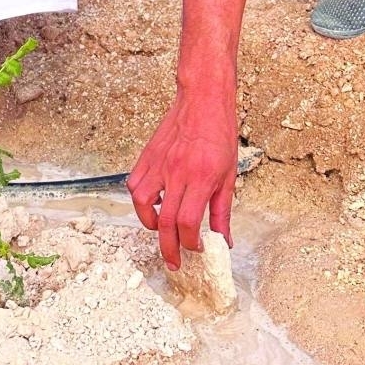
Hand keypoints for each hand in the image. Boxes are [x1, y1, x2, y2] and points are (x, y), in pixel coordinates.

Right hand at [127, 92, 237, 269]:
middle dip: (169, 249)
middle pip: (165, 221)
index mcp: (201, 177)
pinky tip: (154, 203)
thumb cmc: (219, 134)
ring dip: (150, 224)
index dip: (191, 243)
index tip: (198, 250)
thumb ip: (223, 211)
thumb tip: (225, 240)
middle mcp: (176, 172)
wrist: (203, 100)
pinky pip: (135, 184)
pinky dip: (140, 200)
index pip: (188, 222)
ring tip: (162, 230)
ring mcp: (159, 163)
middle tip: (173, 263)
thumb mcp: (230, 175)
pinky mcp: (147, 156)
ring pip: (142, 204)